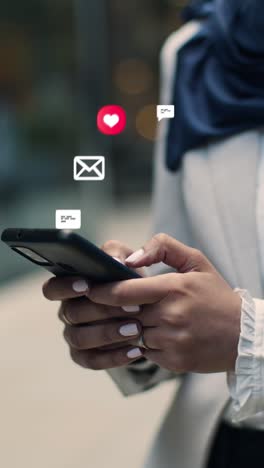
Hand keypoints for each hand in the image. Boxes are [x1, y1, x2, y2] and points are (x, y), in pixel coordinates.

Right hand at [42, 241, 144, 369]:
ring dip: (109, 334)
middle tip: (132, 309)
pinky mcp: (85, 356)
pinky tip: (137, 350)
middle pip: (72, 313)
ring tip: (136, 329)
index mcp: (69, 286)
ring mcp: (74, 335)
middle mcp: (67, 311)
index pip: (52, 288)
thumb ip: (117, 252)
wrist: (143, 308)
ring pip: (80, 338)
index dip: (65, 287)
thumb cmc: (127, 278)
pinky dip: (114, 357)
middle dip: (103, 310)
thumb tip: (116, 261)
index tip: (87, 285)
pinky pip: (92, 361)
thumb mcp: (125, 259)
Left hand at [87, 234, 241, 372]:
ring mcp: (171, 341)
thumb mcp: (196, 261)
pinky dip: (143, 343)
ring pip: (131, 334)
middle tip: (99, 304)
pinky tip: (155, 334)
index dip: (100, 291)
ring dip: (127, 327)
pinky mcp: (173, 360)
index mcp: (173, 288)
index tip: (87, 288)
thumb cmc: (215, 295)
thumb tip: (131, 258)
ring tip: (134, 318)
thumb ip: (162, 248)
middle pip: (122, 314)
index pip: (124, 292)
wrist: (242, 335)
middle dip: (109, 310)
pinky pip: (144, 351)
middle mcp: (170, 316)